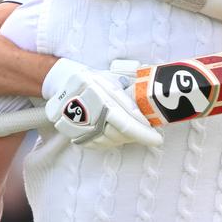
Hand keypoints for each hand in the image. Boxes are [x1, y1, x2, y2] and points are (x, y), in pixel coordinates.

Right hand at [43, 58, 161, 148]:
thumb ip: (131, 89)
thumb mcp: (113, 78)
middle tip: (148, 134)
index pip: (125, 121)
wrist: (65, 83)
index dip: (142, 132)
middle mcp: (85, 108)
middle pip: (117, 133)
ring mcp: (76, 123)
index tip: (157, 139)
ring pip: (108, 140)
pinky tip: (116, 133)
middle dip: (136, 135)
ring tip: (132, 130)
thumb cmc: (95, 79)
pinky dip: (109, 140)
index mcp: (97, 92)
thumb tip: (153, 97)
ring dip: (123, 138)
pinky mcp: (72, 132)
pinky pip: (96, 143)